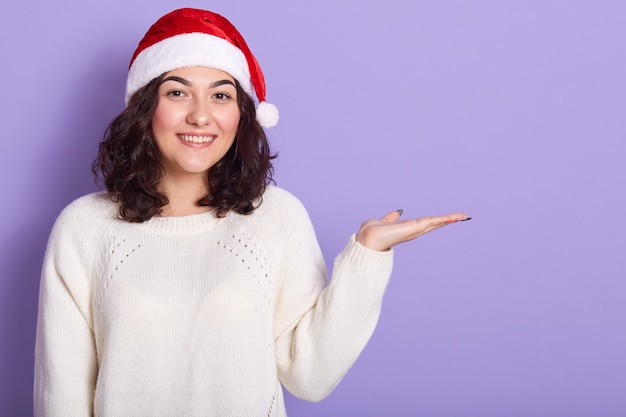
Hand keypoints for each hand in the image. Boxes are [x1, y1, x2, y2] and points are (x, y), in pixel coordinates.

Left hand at [355, 210, 470, 251]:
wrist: (368, 240)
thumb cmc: (372, 234)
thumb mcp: (384, 222)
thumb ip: (391, 218)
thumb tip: (397, 212)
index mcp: (407, 229)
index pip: (425, 224)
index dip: (437, 221)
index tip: (448, 219)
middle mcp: (413, 231)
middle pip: (434, 224)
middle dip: (448, 221)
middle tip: (462, 217)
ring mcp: (415, 230)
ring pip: (436, 223)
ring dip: (450, 219)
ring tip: (464, 216)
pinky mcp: (415, 228)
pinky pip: (433, 221)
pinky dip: (444, 219)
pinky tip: (455, 217)